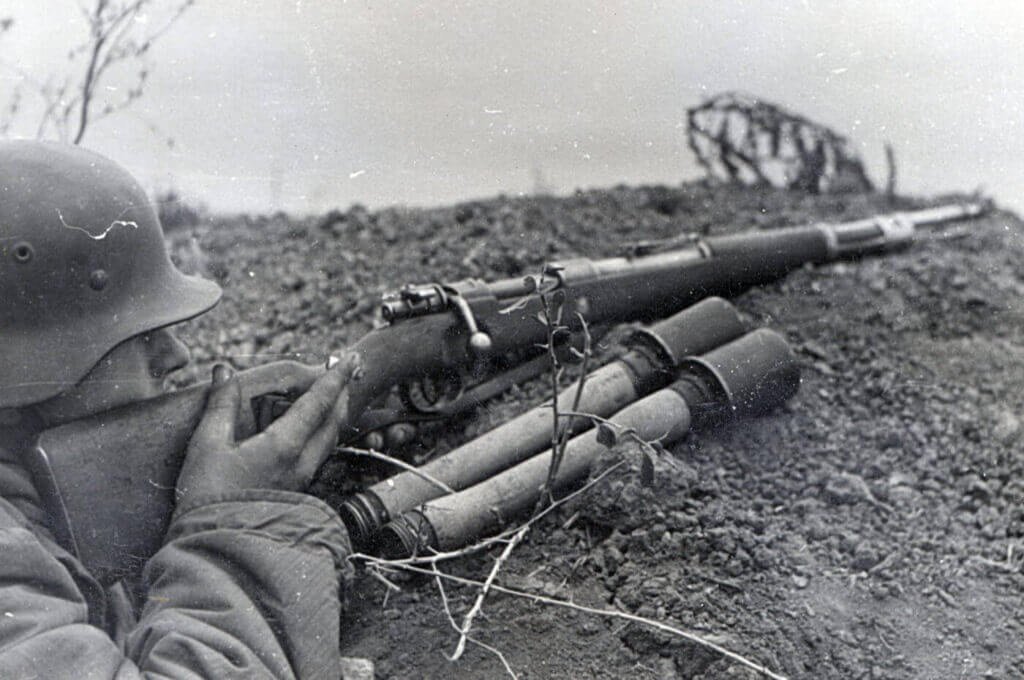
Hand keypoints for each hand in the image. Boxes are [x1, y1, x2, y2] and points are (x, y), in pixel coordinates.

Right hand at [176, 356, 356, 504]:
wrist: (214, 550)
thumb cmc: (206, 498)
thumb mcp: (206, 447)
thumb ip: (220, 406)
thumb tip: (223, 371)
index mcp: (284, 446)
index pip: (318, 403)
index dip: (335, 377)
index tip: (350, 358)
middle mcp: (302, 462)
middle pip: (334, 420)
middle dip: (342, 392)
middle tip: (346, 370)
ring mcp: (302, 479)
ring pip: (330, 439)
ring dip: (335, 412)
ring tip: (335, 393)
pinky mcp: (296, 491)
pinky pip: (320, 454)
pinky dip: (324, 431)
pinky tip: (314, 428)